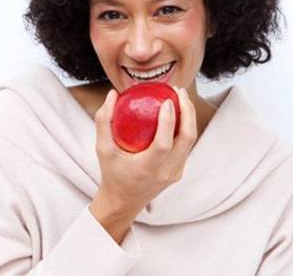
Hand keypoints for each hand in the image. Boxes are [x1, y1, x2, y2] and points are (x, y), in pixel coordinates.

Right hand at [93, 85, 197, 214]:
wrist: (123, 201)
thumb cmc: (111, 173)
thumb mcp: (102, 149)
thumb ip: (103, 121)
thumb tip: (112, 94)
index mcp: (147, 168)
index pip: (163, 144)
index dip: (168, 121)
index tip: (167, 101)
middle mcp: (165, 172)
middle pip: (187, 139)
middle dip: (187, 111)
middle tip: (178, 91)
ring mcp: (175, 173)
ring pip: (190, 141)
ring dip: (189, 116)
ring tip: (181, 97)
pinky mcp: (179, 171)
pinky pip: (186, 145)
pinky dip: (185, 126)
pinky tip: (179, 111)